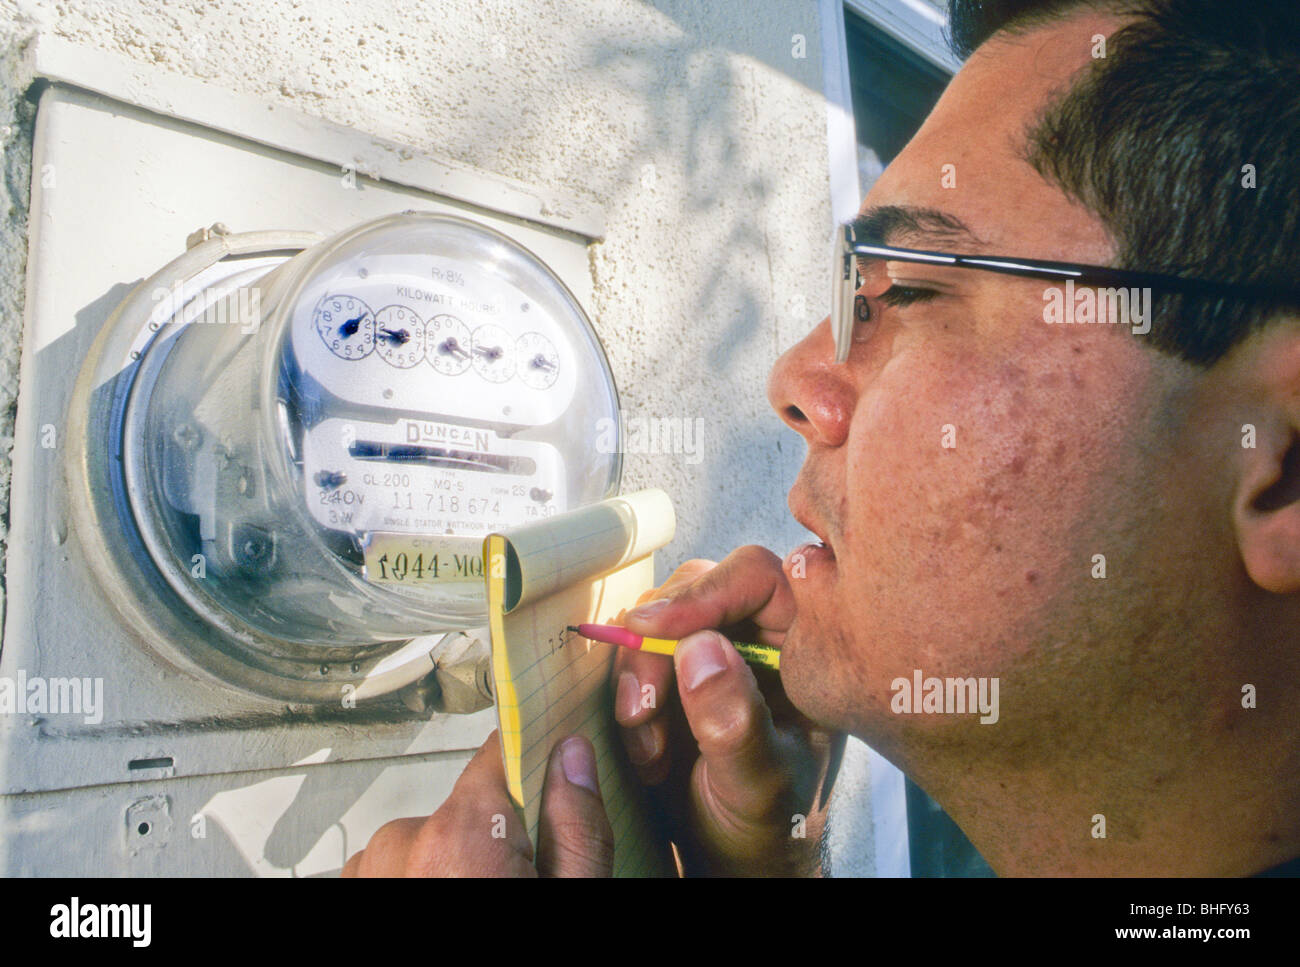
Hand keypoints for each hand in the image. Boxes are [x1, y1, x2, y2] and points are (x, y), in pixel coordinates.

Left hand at [341, 730, 613, 876]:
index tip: (557, 777)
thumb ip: (578, 831)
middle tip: (525, 881)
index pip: (505, 754)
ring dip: (456, 869)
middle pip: (473, 807)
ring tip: (483, 900)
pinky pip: (399, 870)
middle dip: (499, 839)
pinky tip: (452, 901)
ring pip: (434, 843)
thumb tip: (573, 757)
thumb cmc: (509, 960)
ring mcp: (367, 869)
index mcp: (462, 833)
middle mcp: (402, 842)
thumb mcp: (572, 898)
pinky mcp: (352, 886)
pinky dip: (422, 884)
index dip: (538, 767)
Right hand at [614, 545, 842, 875]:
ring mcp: (715, 651)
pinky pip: (635, 653)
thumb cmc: (771, 828)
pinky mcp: (674, 672)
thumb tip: (699, 649)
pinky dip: (629, 696)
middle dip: (656, 647)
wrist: (739, 861)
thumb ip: (734, 723)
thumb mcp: (758, 785)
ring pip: (657, 621)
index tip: (654, 629)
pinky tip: (647, 750)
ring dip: (639, 679)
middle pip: (695, 590)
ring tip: (651, 751)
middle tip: (641, 711)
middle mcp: (760, 636)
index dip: (705, 592)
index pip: (757, 579)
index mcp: (805, 648)